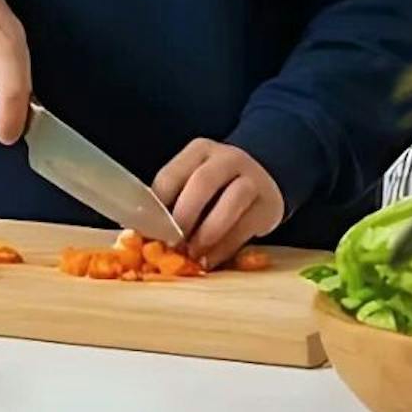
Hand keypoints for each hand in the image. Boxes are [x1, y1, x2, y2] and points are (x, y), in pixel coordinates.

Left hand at [153, 139, 282, 265]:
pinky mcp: (268, 204)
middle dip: (184, 216)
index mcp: (199, 151)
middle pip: (203, 183)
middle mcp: (228, 159)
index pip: (171, 175)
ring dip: (207, 234)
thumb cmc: (216, 189)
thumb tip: (142, 237)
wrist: (263, 181)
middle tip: (172, 244)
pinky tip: (210, 260)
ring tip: (192, 255)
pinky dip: (224, 247)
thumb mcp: (193, 183)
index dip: (157, 206)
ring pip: (231, 202)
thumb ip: (172, 201)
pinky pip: (245, 227)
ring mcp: (253, 179)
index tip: (148, 232)